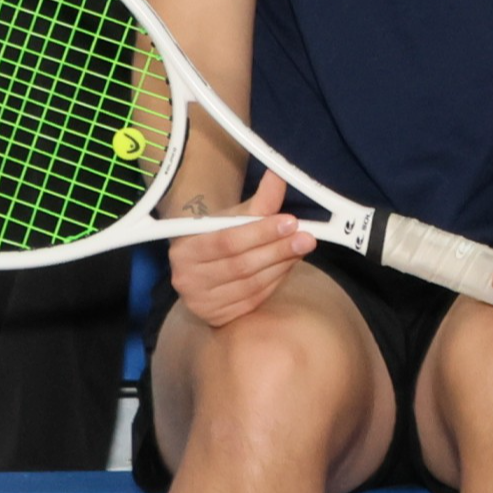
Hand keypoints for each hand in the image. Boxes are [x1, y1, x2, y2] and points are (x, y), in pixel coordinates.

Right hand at [168, 170, 312, 328]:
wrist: (201, 265)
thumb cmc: (218, 235)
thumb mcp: (234, 216)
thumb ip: (260, 200)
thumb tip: (279, 175)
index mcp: (185, 249)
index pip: (228, 241)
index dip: (261, 232)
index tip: (291, 221)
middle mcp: (187, 278)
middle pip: (241, 265)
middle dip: (278, 250)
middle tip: (307, 238)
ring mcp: (201, 302)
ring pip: (250, 285)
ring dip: (281, 266)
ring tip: (301, 248)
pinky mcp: (217, 317)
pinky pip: (253, 300)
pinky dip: (275, 282)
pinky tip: (288, 266)